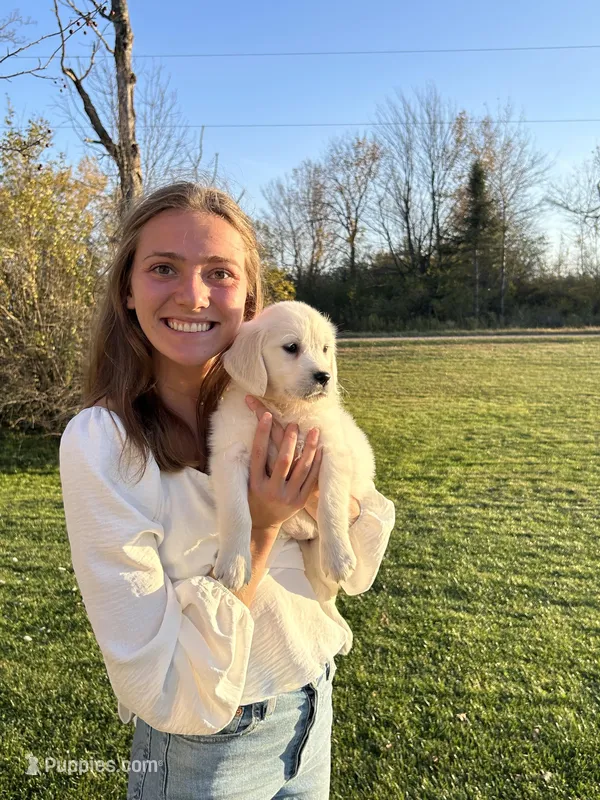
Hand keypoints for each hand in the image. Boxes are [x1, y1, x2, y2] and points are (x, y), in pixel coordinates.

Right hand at [247, 408, 322, 532]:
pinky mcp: (300, 501)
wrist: (263, 524)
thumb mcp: (248, 482)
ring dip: (309, 448)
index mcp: (255, 484)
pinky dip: (317, 463)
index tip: (266, 415)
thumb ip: (253, 461)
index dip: (261, 433)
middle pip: (283, 461)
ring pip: (301, 469)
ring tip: (314, 431)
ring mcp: (288, 497)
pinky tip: (321, 449)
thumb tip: (256, 430)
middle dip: (289, 440)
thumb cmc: (253, 497)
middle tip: (294, 423)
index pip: (258, 454)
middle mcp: (271, 491)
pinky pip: (311, 479)